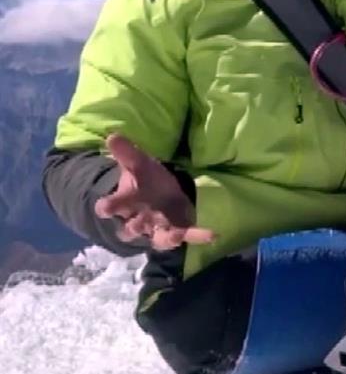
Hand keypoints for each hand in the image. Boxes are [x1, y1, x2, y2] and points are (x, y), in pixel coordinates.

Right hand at [94, 133, 215, 250]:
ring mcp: (158, 228)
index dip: (107, 207)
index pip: (109, 207)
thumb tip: (113, 135)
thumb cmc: (147, 181)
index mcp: (125, 203)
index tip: (105, 208)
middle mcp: (139, 220)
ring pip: (158, 238)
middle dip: (133, 227)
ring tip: (174, 235)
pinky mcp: (177, 230)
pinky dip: (199, 236)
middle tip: (137, 225)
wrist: (162, 195)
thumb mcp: (138, 164)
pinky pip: (187, 235)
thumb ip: (126, 153)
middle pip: (132, 228)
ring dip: (166, 237)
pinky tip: (213, 235)